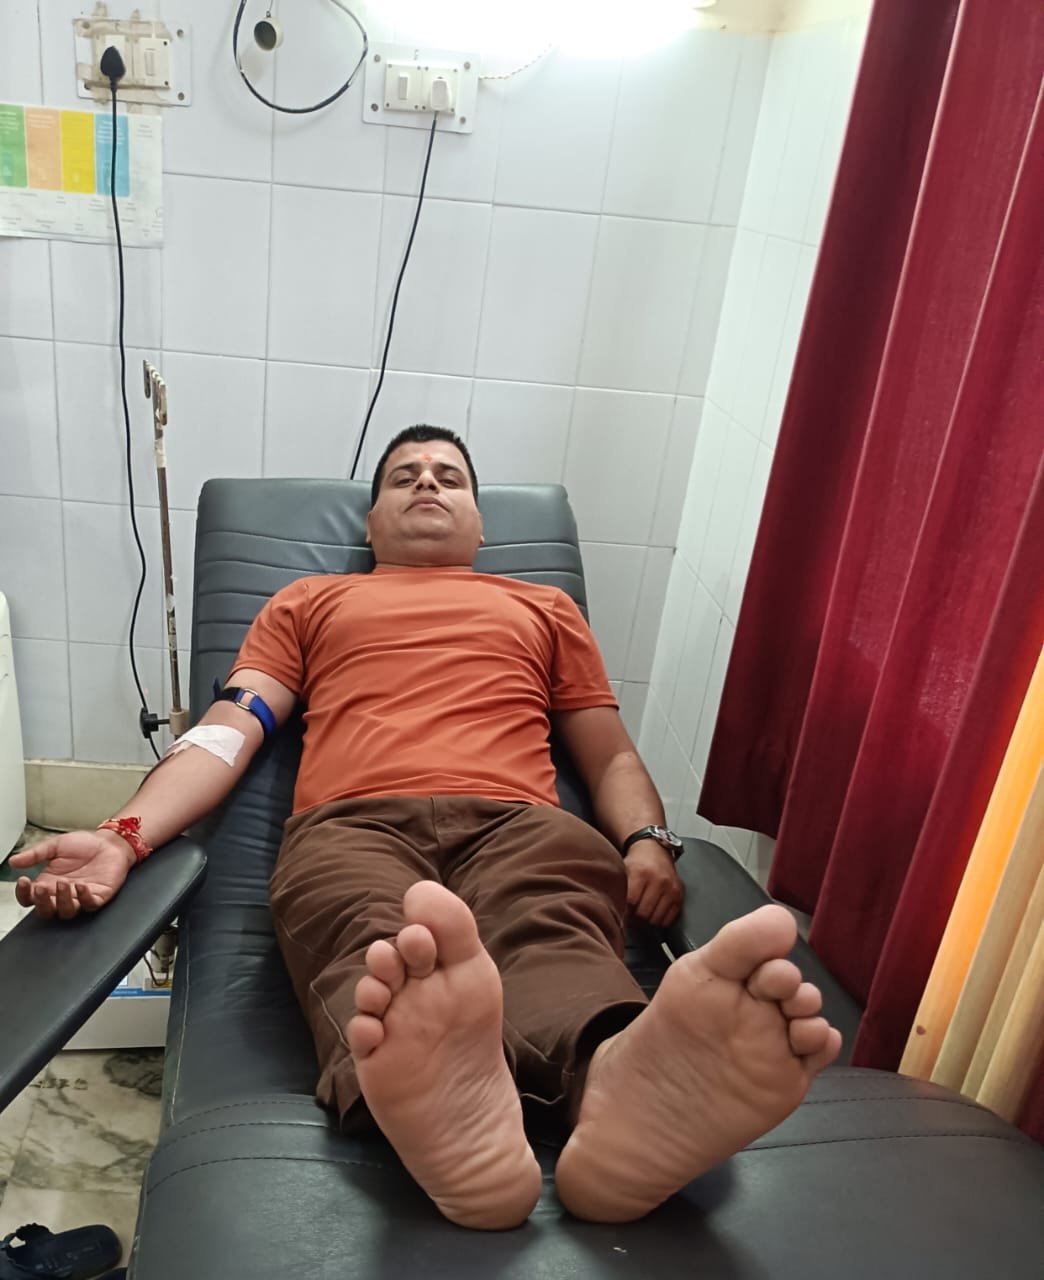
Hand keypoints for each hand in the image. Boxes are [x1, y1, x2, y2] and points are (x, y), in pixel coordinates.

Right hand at [8, 830, 135, 919]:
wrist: (111, 842)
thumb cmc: (85, 845)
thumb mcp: (55, 846)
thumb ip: (35, 854)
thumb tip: (14, 861)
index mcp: (48, 884)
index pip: (30, 898)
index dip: (23, 893)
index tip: (23, 881)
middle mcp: (62, 894)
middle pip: (46, 910)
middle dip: (41, 901)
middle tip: (40, 887)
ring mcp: (80, 898)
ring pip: (66, 911)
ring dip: (62, 900)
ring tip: (62, 883)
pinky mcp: (98, 897)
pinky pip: (89, 904)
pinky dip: (84, 898)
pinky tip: (81, 886)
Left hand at [624, 840, 684, 926]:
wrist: (655, 851)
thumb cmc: (637, 863)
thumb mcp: (624, 870)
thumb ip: (619, 889)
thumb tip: (616, 912)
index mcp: (641, 873)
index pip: (631, 902)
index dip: (624, 910)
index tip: (621, 910)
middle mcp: (659, 881)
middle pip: (643, 913)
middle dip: (634, 917)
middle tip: (631, 913)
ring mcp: (671, 889)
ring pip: (655, 919)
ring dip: (647, 920)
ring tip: (642, 912)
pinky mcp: (680, 895)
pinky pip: (668, 920)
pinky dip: (659, 920)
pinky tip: (653, 912)